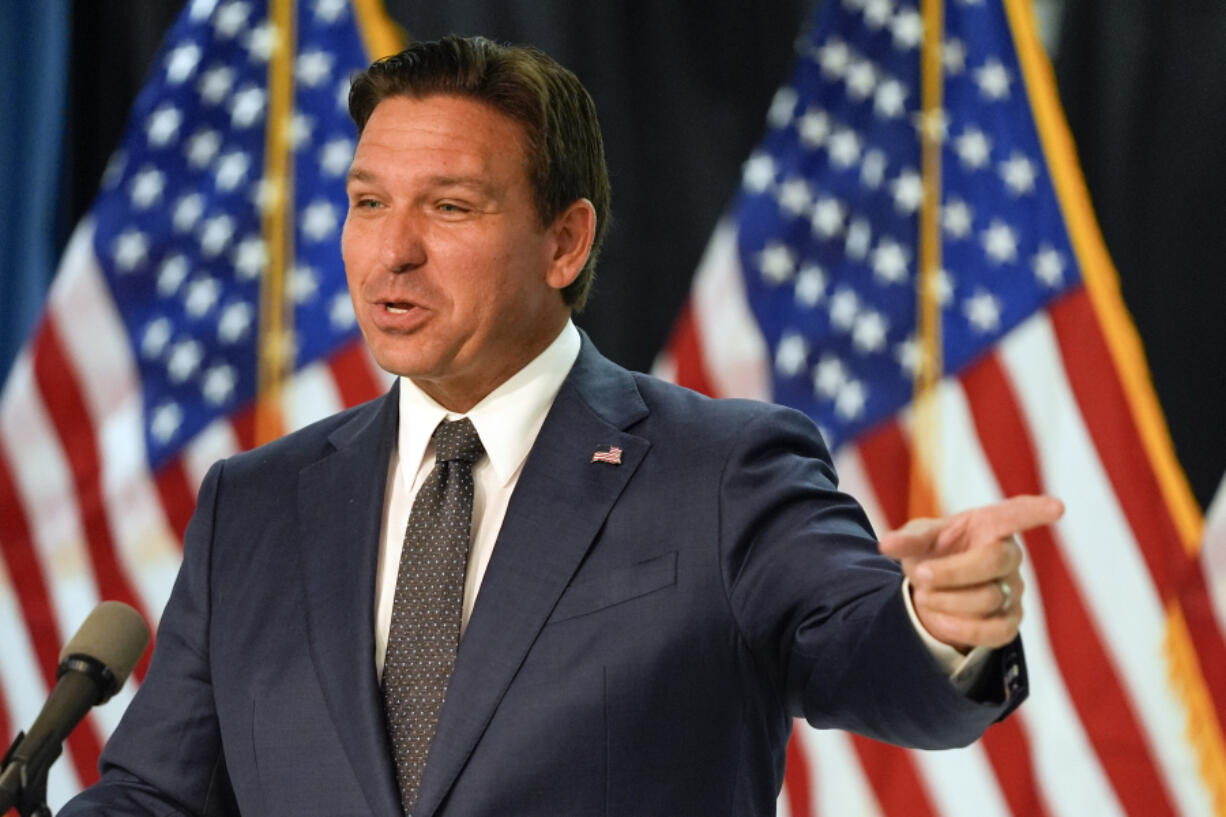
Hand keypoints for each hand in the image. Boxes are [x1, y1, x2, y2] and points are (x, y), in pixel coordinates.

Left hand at [877, 495, 1063, 650]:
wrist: (933, 589)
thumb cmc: (933, 552)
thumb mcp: (917, 540)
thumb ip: (907, 540)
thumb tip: (887, 544)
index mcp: (988, 525)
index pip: (1015, 515)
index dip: (1034, 512)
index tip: (1057, 507)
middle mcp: (1008, 555)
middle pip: (995, 560)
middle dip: (954, 572)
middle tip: (921, 576)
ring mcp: (1014, 590)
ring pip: (989, 598)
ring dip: (947, 600)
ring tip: (924, 596)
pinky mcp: (1011, 621)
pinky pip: (996, 631)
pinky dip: (963, 629)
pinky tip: (939, 620)